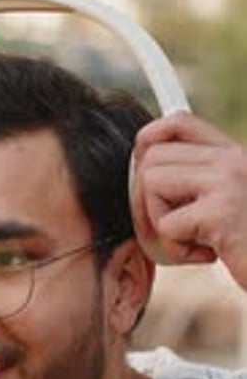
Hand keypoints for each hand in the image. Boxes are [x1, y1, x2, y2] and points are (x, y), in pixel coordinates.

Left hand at [131, 111, 246, 289]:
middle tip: (168, 229)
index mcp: (235, 154)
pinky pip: (165, 224)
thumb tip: (143, 172)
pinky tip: (208, 255)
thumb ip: (198, 183)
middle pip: (153, 158)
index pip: (180, 122)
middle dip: (146, 200)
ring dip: (159, 223)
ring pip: (151, 184)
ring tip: (192, 241)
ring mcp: (227, 181)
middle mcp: (232, 159)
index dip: (149, 140)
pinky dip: (176, 249)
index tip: (143, 169)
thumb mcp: (228, 204)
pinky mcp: (221, 211)